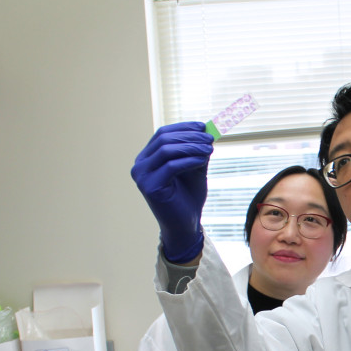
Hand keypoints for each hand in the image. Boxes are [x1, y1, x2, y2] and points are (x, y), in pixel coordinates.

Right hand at [131, 121, 213, 262]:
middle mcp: (140, 165)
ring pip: (166, 150)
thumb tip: (204, 130)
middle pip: (164, 139)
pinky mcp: (149, 187)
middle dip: (190, 136)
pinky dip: (189, 160)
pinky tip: (203, 159)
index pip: (162, 134)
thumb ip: (196, 150)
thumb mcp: (194, 168)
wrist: (186, 224)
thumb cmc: (188, 196)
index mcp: (147, 158)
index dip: (183, 128)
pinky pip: (171, 166)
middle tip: (210, 138)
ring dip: (191, 146)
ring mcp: (142, 176)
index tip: (203, 126)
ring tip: (209, 149)